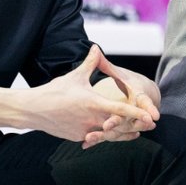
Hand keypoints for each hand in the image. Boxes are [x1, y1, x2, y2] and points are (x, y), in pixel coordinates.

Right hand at [23, 45, 157, 141]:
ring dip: (123, 134)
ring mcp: (85, 130)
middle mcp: (92, 119)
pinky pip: (96, 137)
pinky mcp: (78, 137)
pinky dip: (105, 135)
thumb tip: (96, 47)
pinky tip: (112, 134)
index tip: (151, 116)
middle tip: (149, 125)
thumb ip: (90, 63)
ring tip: (135, 133)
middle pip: (119, 126)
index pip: (121, 110)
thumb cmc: (54, 91)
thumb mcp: (75, 76)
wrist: (35, 110)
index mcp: (94, 103)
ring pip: (109, 135)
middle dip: (135, 126)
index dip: (137, 113)